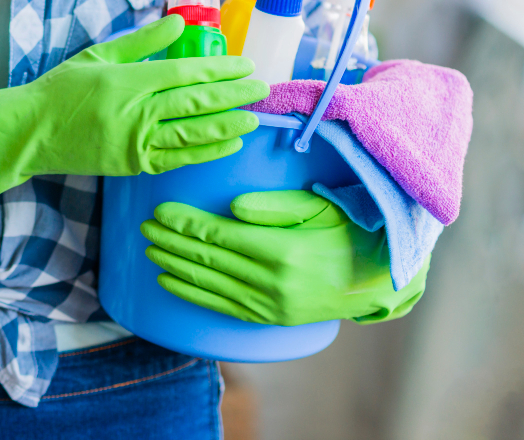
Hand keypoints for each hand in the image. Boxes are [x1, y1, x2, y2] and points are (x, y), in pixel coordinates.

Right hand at [0, 14, 268, 225]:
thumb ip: (142, 41)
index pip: (184, 74)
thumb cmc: (62, 89)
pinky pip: (177, 159)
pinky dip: (206, 151)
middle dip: (234, 95)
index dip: (219, 70)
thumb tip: (179, 22)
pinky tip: (228, 142)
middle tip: (262, 88)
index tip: (245, 64)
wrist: (32, 132)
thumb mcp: (99, 56)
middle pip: (195, 103)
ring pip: (192, 134)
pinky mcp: (132, 166)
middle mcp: (134, 113)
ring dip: (228, 124)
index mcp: (127, 81)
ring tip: (254, 117)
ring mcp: (134, 143)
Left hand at [140, 191, 428, 325]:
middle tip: (145, 227)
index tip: (160, 211)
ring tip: (150, 250)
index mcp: (283, 250)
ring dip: (175, 266)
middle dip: (172, 242)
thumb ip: (275, 206)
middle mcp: (273, 282)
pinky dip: (191, 293)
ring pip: (209, 283)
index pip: (219, 235)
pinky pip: (221, 305)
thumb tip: (232, 208)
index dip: (186, 224)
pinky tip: (169, 281)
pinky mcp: (270, 318)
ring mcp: (270, 304)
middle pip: (208, 259)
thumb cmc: (349, 232)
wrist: (379, 279)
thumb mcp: (320, 208)